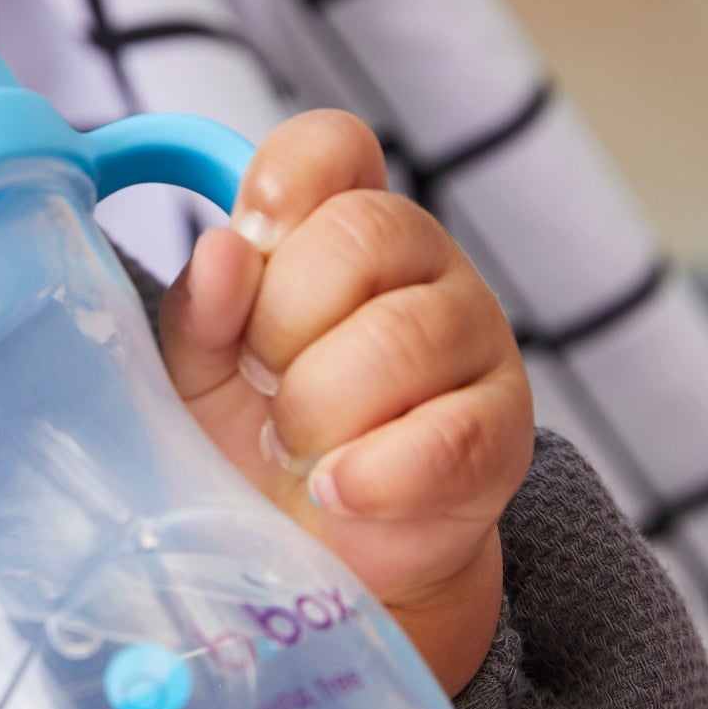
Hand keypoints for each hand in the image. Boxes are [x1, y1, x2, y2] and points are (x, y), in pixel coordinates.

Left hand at [154, 110, 532, 693]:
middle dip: (285, 322)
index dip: (288, 179)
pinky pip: (447, 436)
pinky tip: (336, 490)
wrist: (323, 561)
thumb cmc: (260, 443)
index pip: (337, 148)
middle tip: (262, 382)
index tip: (252, 240)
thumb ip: (202, 313)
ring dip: (320, 408)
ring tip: (294, 450)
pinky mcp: (504, 431)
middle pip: (363, 234)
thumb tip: (221, 250)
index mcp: (343, 226)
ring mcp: (476, 340)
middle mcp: (423, 262)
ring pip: (400, 337)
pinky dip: (373, 473)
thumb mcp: (204, 375)